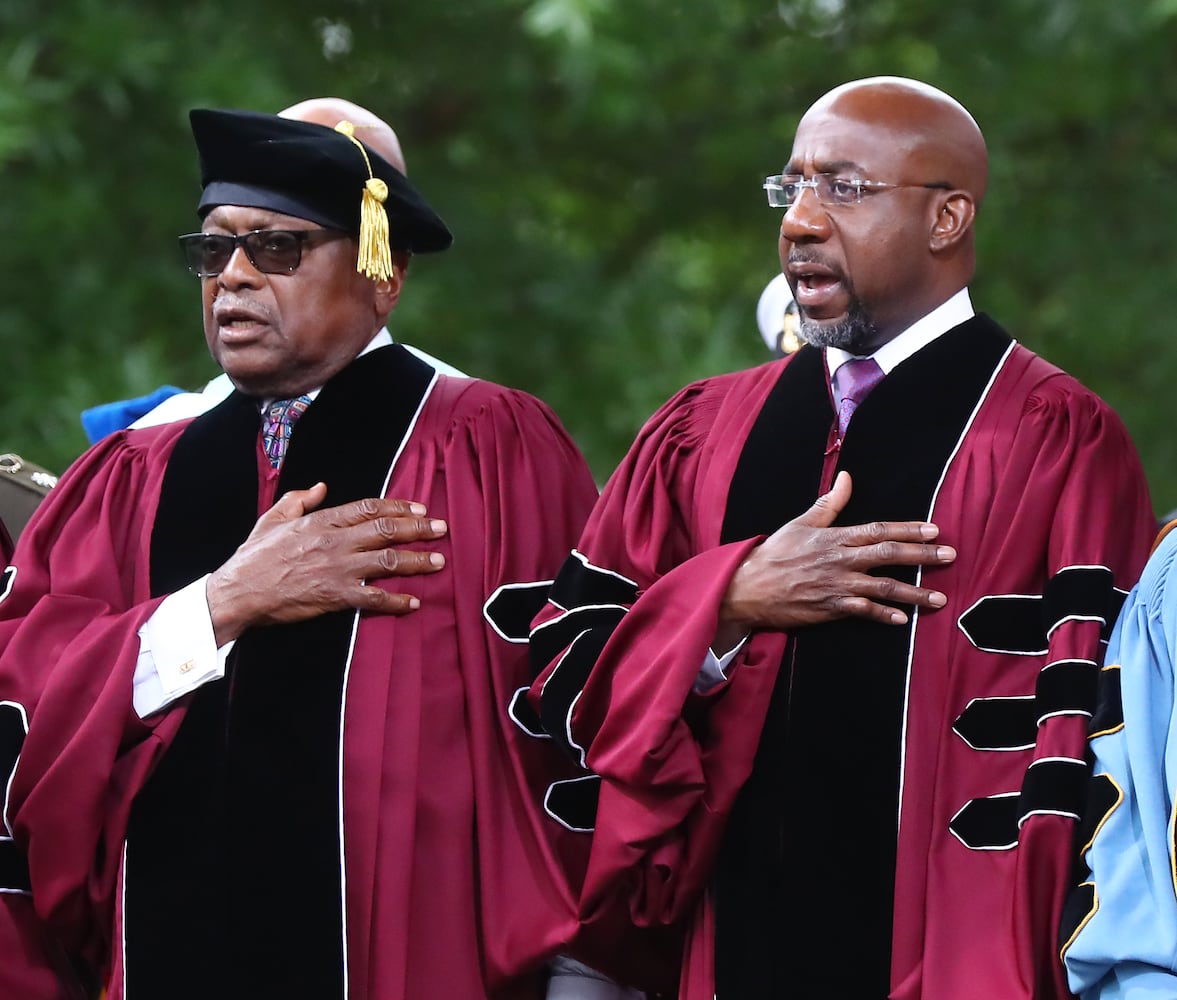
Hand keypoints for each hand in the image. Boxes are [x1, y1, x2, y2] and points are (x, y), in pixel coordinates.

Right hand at [206, 482, 447, 644]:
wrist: (238, 592)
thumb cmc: (254, 557)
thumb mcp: (273, 518)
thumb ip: (299, 500)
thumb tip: (320, 487)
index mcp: (322, 520)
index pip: (370, 508)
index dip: (399, 507)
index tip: (420, 508)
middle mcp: (335, 541)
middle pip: (387, 530)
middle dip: (420, 529)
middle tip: (442, 529)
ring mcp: (337, 569)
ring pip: (387, 560)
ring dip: (416, 561)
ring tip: (438, 561)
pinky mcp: (335, 596)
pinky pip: (373, 597)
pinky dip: (396, 601)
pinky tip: (413, 602)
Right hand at [716, 471, 954, 645]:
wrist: (748, 587)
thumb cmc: (774, 554)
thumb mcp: (801, 523)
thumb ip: (829, 503)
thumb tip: (847, 477)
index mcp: (835, 537)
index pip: (878, 530)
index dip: (908, 529)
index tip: (934, 529)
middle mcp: (840, 560)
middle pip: (888, 555)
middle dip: (922, 555)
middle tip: (950, 555)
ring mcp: (837, 585)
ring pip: (883, 587)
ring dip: (913, 592)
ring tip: (939, 598)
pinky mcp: (830, 608)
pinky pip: (863, 611)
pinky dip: (883, 616)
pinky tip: (903, 619)